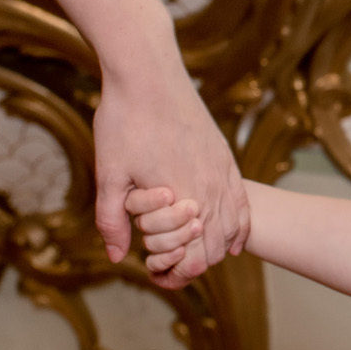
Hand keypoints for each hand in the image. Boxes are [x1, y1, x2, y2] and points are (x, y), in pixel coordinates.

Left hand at [92, 67, 248, 288]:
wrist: (149, 76)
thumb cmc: (124, 123)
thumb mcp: (108, 175)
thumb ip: (111, 221)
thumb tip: (117, 257)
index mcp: (182, 197)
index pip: (194, 256)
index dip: (176, 273)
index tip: (156, 272)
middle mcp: (210, 189)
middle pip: (215, 246)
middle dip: (195, 264)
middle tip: (169, 267)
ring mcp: (222, 172)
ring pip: (232, 226)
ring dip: (216, 247)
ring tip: (196, 254)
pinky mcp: (225, 158)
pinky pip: (242, 203)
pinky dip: (239, 226)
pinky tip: (233, 239)